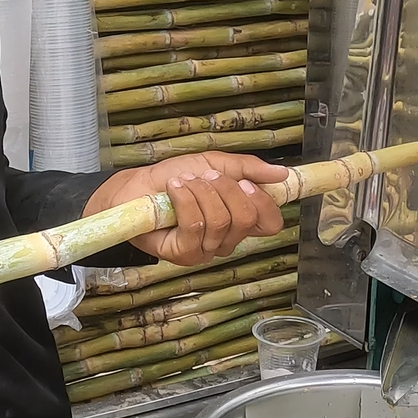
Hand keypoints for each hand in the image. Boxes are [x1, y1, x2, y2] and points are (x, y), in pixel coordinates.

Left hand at [87, 153, 288, 264]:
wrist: (136, 187)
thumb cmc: (175, 177)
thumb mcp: (215, 164)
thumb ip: (248, 169)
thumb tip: (282, 174)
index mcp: (239, 219)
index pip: (270, 223)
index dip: (263, 203)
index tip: (245, 182)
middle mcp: (227, 240)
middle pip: (246, 219)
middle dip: (225, 190)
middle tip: (206, 177)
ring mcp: (206, 250)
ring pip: (220, 220)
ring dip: (200, 192)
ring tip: (183, 182)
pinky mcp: (183, 254)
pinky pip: (195, 226)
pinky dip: (186, 201)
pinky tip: (174, 190)